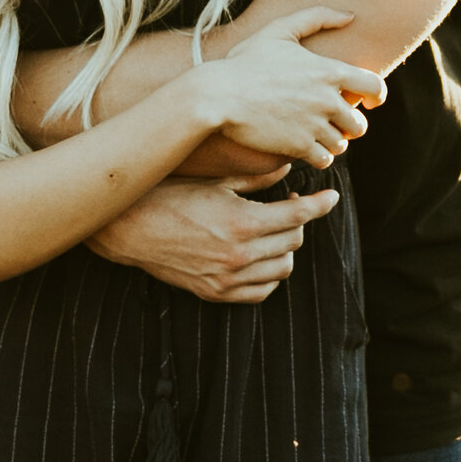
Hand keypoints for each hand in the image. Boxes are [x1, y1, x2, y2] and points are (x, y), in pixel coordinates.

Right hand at [89, 176, 338, 302]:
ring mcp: (227, 278)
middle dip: (298, 221)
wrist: (129, 228)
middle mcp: (239, 255)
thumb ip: (255, 177)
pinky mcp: (216, 293)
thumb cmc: (170, 195)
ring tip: (275, 231)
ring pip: (282, 268)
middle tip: (289, 206)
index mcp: (241, 223)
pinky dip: (270, 275)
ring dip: (286, 248)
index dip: (320, 205)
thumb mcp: (214, 180)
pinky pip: (262, 292)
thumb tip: (288, 169)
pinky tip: (263, 257)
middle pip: (293, 241)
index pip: (298, 216)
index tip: (331, 198)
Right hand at [196, 8, 378, 163]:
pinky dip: (319, 157)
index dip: (376, 96)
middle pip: (360, 123)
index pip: (375, 87)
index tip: (370, 103)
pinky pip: (324, 160)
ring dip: (332, 141)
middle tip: (333, 122)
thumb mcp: (279, 30)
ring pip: (342, 144)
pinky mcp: (300, 147)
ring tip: (315, 135)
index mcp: (329, 71)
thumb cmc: (245, 62)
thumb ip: (317, 17)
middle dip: (349, 125)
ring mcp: (315, 126)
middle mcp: (328, 100)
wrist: (218, 96)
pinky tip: (306, 149)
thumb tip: (350, 16)